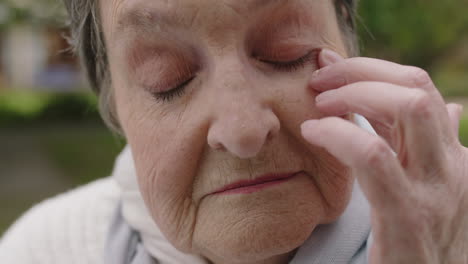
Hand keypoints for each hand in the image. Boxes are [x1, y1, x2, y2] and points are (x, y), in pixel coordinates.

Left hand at [301, 49, 467, 263]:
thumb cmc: (421, 239)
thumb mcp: (427, 185)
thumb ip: (423, 146)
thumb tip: (449, 106)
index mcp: (451, 154)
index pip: (417, 88)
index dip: (370, 69)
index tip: (330, 67)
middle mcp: (452, 165)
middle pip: (415, 87)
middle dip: (361, 71)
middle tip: (319, 80)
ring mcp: (435, 190)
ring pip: (407, 108)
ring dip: (354, 94)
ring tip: (318, 105)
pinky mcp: (408, 217)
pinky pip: (373, 156)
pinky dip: (339, 134)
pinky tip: (313, 133)